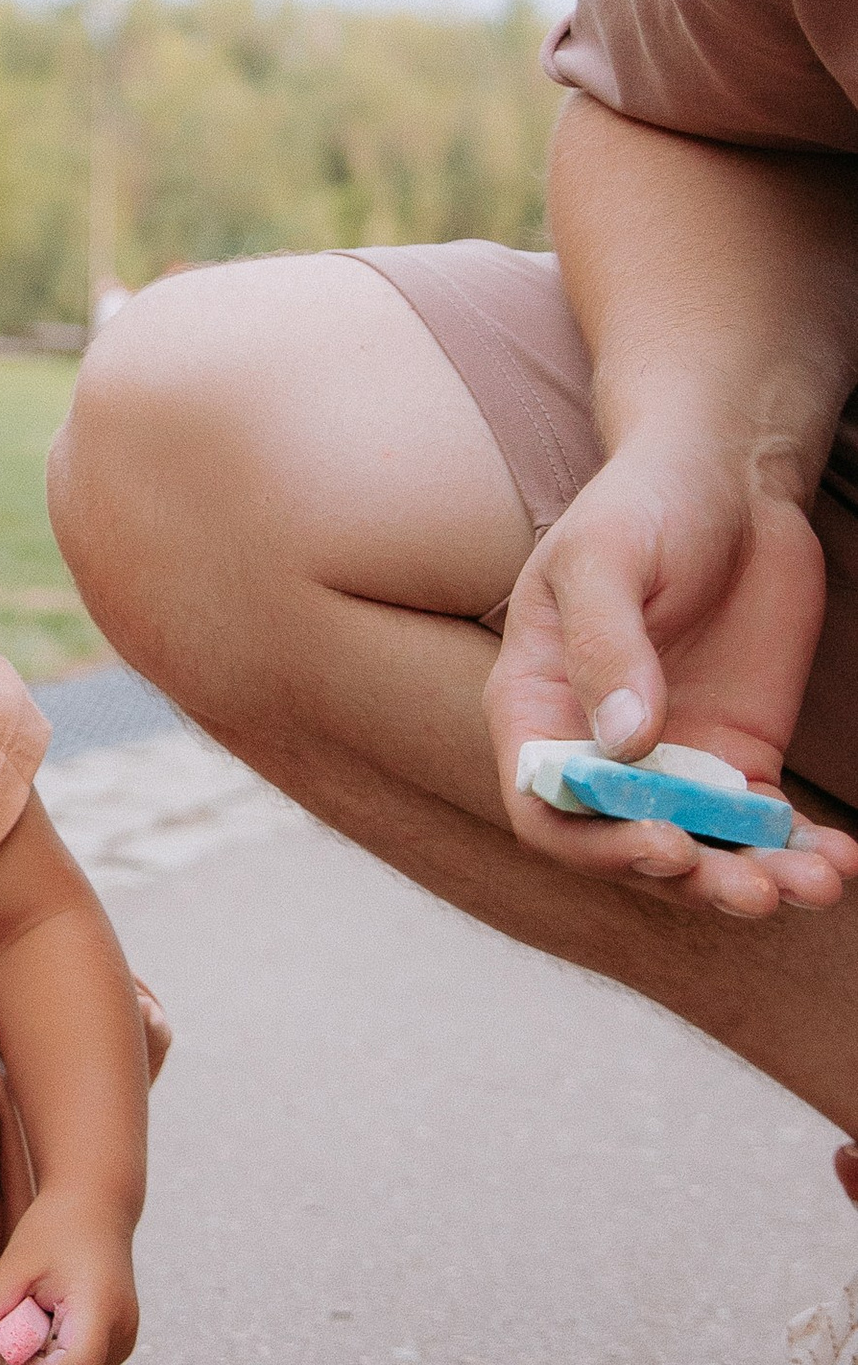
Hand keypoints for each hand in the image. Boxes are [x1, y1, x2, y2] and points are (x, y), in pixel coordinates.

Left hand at [0, 1186, 138, 1364]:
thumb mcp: (20, 1258)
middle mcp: (119, 1338)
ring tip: (19, 1321)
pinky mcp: (111, 1349)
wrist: (97, 1209)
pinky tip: (35, 1326)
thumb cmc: (61, 1227)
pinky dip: (45, 1364)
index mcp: (100, 1313)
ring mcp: (119, 1347)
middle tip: (4, 1326)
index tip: (5, 1338)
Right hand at [484, 428, 857, 919]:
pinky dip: (798, 851)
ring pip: (702, 849)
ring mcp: (670, 759)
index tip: (667, 843)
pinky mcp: (738, 756)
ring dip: (753, 880)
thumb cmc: (645, 502)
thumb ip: (607, 646)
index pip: (548, 809)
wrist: (730, 477)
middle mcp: (598, 752)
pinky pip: (762, 825)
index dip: (598, 845)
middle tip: (753, 887)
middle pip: (628, 847)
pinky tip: (837, 860)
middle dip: (693, 878)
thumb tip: (624, 743)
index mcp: (537, 709)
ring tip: (814, 884)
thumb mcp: (607, 557)